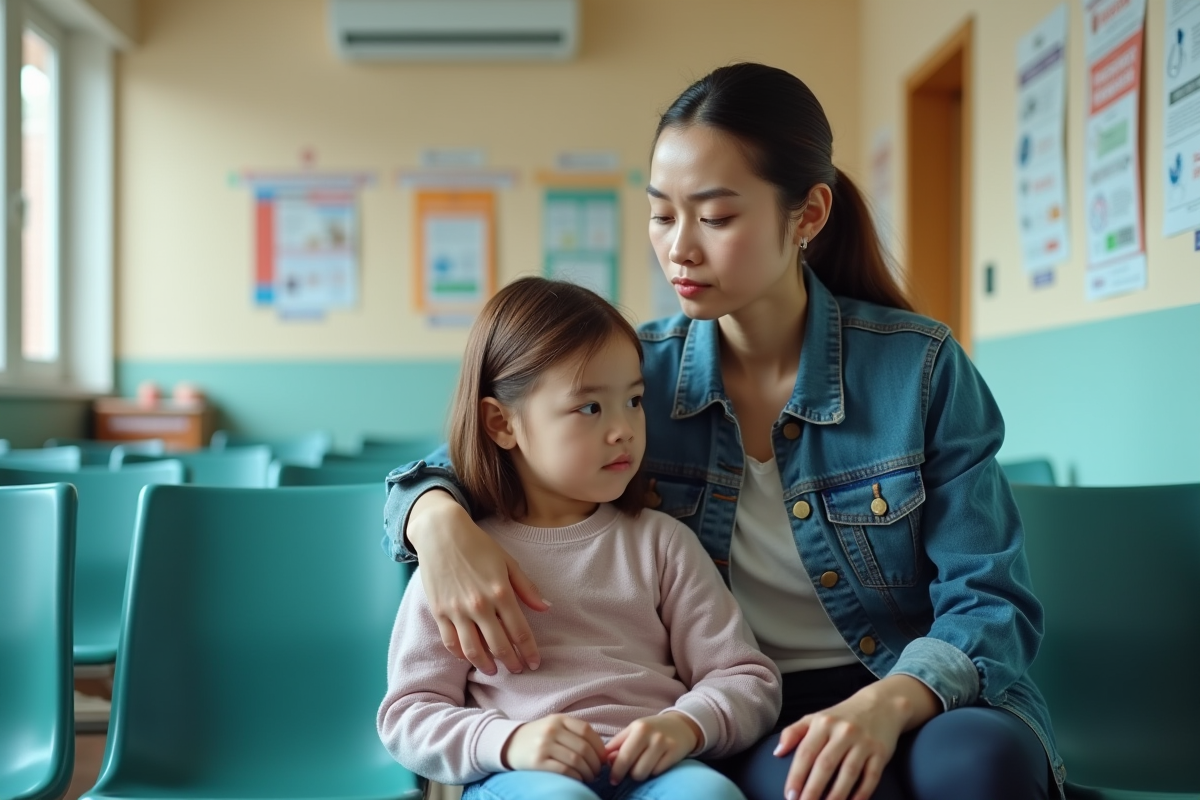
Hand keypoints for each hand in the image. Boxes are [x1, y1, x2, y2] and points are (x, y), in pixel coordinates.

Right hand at [409, 490, 548, 675]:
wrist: (441, 532)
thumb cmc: (478, 545)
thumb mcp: (508, 562)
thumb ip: (527, 587)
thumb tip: (546, 608)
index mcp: (500, 592)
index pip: (520, 631)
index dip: (529, 651)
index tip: (534, 663)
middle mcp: (479, 605)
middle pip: (499, 645)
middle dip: (511, 662)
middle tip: (518, 670)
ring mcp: (456, 610)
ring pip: (473, 650)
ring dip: (486, 665)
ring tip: (495, 670)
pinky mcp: (439, 612)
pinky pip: (451, 642)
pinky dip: (462, 655)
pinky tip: (470, 657)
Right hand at [502, 715, 606, 781]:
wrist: (508, 744)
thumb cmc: (538, 737)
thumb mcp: (554, 726)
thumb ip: (574, 733)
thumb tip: (601, 753)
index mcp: (558, 719)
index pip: (586, 731)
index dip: (599, 746)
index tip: (603, 759)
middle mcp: (551, 730)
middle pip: (583, 748)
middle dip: (595, 763)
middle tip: (597, 772)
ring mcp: (543, 745)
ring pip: (575, 760)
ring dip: (587, 772)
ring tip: (589, 778)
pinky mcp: (537, 762)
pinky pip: (564, 771)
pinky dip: (576, 777)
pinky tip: (578, 780)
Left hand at [604, 712, 701, 784]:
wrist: (681, 725)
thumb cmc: (652, 729)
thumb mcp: (633, 731)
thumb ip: (618, 744)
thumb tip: (606, 761)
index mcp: (639, 728)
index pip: (622, 757)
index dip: (615, 771)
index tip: (612, 779)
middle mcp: (652, 736)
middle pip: (633, 769)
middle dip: (626, 775)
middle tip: (624, 775)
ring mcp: (665, 745)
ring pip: (645, 773)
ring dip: (639, 774)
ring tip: (640, 766)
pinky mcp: (675, 754)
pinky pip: (657, 772)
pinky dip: (653, 772)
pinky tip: (653, 764)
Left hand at [774, 675, 937, 799]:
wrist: (881, 704)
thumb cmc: (842, 716)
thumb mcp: (816, 718)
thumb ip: (793, 732)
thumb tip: (777, 753)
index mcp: (823, 723)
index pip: (806, 753)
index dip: (796, 776)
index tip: (789, 796)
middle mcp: (843, 732)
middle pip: (825, 765)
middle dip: (812, 790)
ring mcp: (863, 743)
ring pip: (848, 774)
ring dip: (836, 796)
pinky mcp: (880, 753)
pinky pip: (871, 777)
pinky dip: (861, 794)